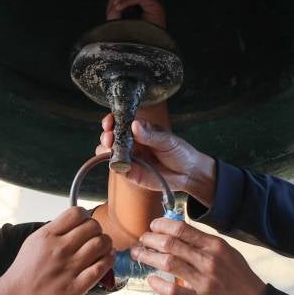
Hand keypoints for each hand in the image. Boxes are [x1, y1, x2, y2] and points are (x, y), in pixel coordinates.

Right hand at [0, 207, 113, 294]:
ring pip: (101, 244)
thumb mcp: (34, 241)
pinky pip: (102, 267)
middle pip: (93, 226)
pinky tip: (105, 259)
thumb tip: (79, 219)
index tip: (85, 224)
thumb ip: (56, 229)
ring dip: (106, 244)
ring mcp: (68, 268)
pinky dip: (108, 260)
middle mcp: (59, 250)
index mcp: (48, 236)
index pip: (77, 213)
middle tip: (94, 238)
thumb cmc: (26, 270)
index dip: (85, 216)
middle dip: (97, 230)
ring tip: (101, 249)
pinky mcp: (76, 287)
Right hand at [96, 116, 216, 206]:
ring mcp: (130, 157)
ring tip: (109, 147)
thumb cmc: (180, 152)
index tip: (110, 121)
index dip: (113, 120)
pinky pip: (117, 167)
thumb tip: (134, 125)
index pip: (122, 122)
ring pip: (110, 151)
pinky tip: (116, 160)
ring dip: (105, 148)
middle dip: (107, 134)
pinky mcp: (130, 172)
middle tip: (109, 136)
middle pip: (112, 136)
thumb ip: (150, 135)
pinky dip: (112, 163)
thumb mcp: (167, 140)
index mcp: (141, 130)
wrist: (188, 174)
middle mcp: (132, 143)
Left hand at [131, 218, 266, 294]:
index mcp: (215, 245)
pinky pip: (174, 290)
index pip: (182, 229)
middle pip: (171, 244)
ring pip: (169, 263)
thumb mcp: (227, 252)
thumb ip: (205, 243)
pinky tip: (151, 280)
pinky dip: (159, 284)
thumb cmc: (239, 276)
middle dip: (150, 240)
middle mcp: (208, 260)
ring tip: (139, 255)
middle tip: (142, 241)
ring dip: (149, 257)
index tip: (152, 226)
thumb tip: (179, 232)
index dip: (162, 225)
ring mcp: (204, 280)